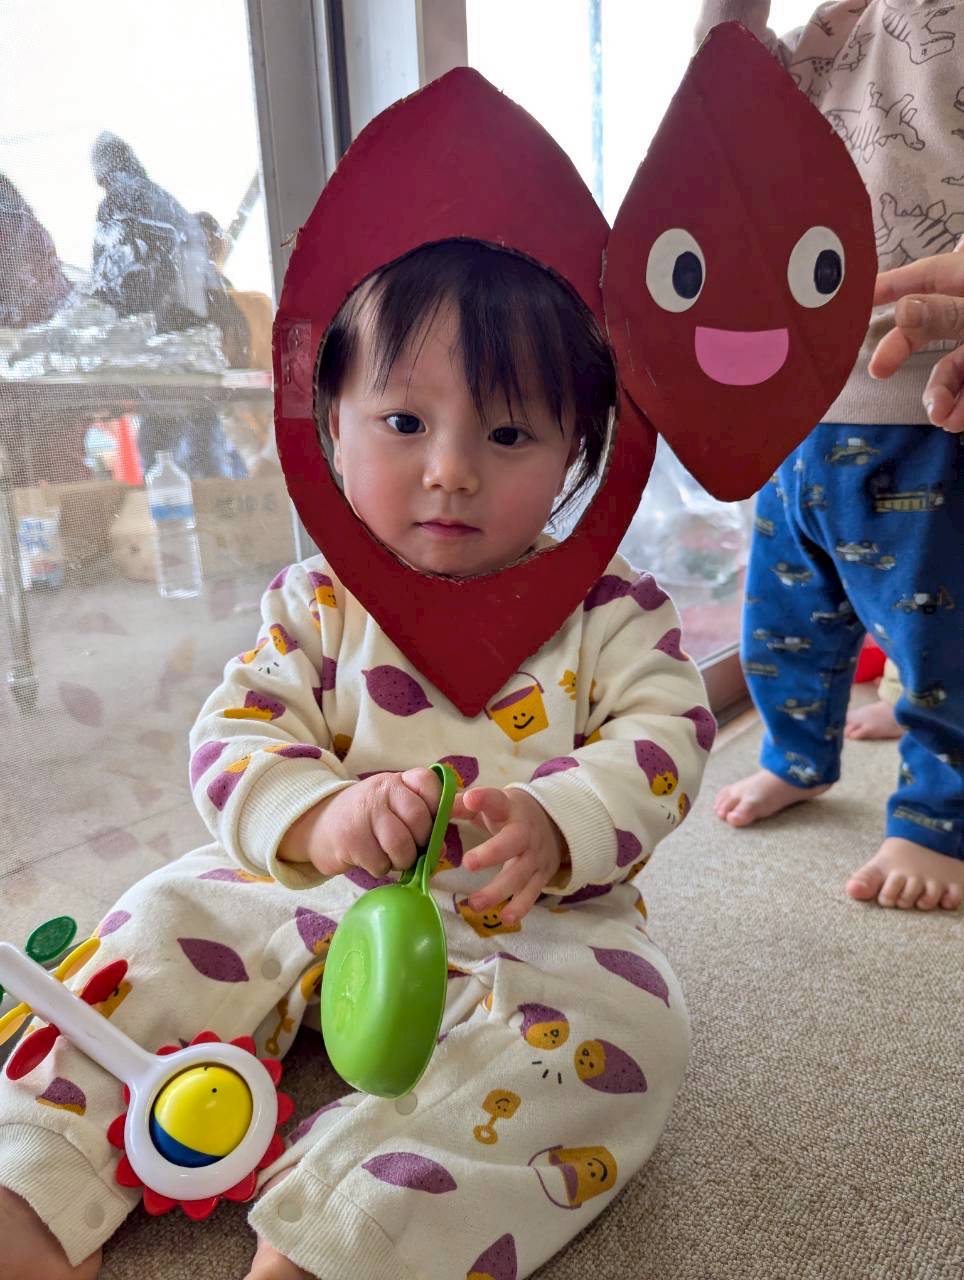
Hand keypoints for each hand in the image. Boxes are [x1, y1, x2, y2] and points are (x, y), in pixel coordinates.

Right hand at [278, 768, 440, 878]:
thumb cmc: (367, 820)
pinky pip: (380, 862)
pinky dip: (380, 868)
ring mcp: (365, 813)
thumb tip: (443, 849)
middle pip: (418, 818)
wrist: (318, 826)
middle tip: (412, 850)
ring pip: (401, 845)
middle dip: (421, 843)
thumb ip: (421, 821)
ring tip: (391, 857)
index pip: (429, 783)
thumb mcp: (392, 809)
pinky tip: (370, 859)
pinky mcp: (351, 838)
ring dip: (401, 860)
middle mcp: (382, 790)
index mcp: (397, 781)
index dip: (437, 807)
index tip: (430, 824)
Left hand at [451, 787, 567, 923]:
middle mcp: (525, 832)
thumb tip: (433, 809)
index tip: (470, 800)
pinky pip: (531, 893)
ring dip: (498, 890)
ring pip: (519, 874)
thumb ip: (461, 805)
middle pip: (512, 842)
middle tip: (468, 864)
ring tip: (475, 904)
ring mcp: (535, 855)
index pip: (496, 800)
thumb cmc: (509, 813)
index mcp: (508, 808)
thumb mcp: (491, 803)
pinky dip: (520, 907)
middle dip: (492, 853)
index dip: (484, 799)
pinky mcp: (542, 876)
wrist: (554, 824)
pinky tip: (505, 918)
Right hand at [868, 237, 963, 431]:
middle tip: (877, 370)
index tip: (850, 300)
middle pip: (929, 324)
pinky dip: (961, 405)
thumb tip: (901, 310)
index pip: (924, 276)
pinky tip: (954, 421)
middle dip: (901, 349)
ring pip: (953, 365)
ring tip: (939, 416)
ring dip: (940, 394)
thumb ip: (946, 313)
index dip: (886, 286)